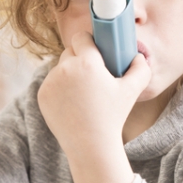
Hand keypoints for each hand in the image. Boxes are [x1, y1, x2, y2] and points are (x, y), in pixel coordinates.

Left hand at [37, 32, 150, 156]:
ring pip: (60, 67)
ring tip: (83, 91)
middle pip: (70, 51)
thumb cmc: (113, 117)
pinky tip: (71, 100)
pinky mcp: (41, 95)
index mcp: (87, 63)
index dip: (89, 43)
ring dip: (69, 73)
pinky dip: (59, 88)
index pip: (81, 37)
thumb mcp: (132, 91)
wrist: (90, 145)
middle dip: (80, 58)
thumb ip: (141, 69)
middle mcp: (65, 69)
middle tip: (92, 74)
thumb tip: (138, 56)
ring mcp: (50, 82)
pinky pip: (51, 82)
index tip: (95, 51)